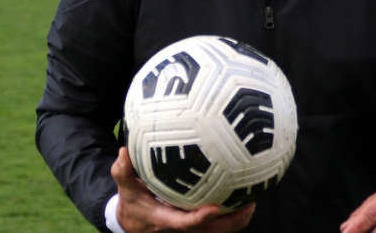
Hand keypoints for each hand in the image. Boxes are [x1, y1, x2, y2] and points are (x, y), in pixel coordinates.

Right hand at [111, 147, 254, 232]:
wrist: (131, 224)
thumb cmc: (131, 203)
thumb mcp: (125, 188)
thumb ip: (123, 171)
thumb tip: (124, 151)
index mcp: (166, 220)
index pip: (187, 223)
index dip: (202, 218)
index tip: (217, 207)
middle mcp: (181, 228)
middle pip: (212, 231)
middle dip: (232, 220)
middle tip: (250, 202)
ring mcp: (190, 229)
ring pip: (219, 231)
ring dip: (236, 219)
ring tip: (252, 199)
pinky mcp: (196, 227)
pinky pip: (218, 226)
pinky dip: (231, 216)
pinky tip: (241, 198)